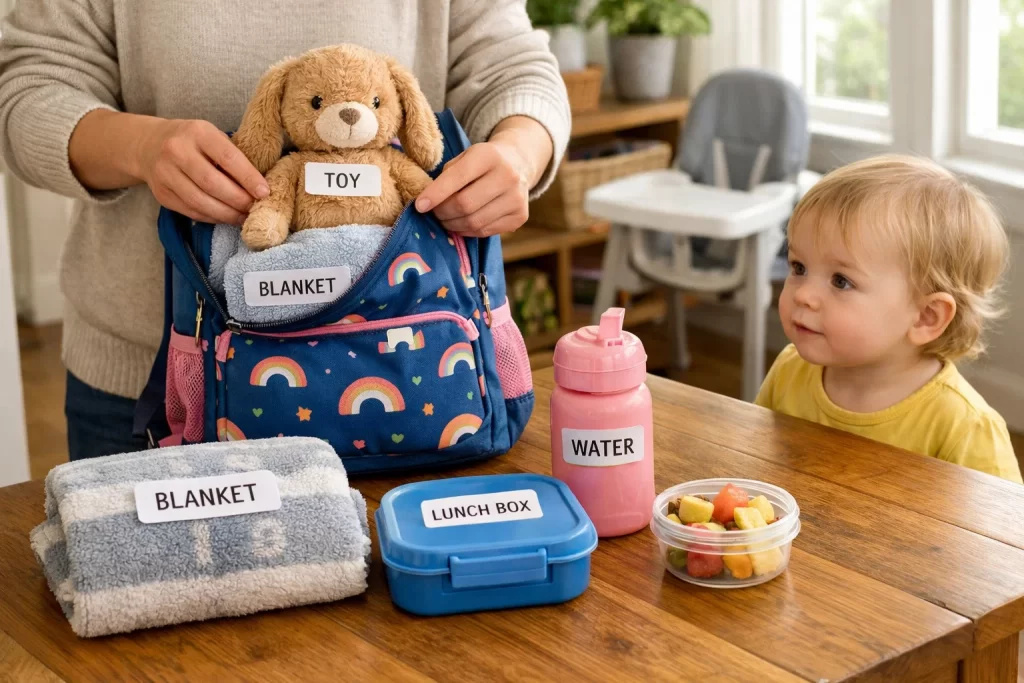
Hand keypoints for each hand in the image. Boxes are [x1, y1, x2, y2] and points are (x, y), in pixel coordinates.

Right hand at [133, 119, 269, 224]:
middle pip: (213, 183)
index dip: (248, 178)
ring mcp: (165, 173)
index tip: (264, 192)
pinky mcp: (161, 193)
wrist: (149, 144)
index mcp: (197, 132)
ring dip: (226, 214)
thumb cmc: (192, 141)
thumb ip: (232, 155)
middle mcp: (177, 150)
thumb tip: (259, 186)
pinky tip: (225, 217)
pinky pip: (191, 211)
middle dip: (238, 200)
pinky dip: (212, 218)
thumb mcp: (212, 136)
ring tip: (243, 217)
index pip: (227, 157)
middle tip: (255, 208)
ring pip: (200, 201)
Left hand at [414, 139, 530, 237]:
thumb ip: (447, 175)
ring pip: (474, 222)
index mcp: (489, 155)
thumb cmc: (482, 162)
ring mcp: (517, 198)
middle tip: (434, 213)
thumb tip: (426, 203)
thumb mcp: (465, 157)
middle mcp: (508, 176)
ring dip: (453, 225)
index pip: (457, 177)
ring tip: (446, 219)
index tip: (419, 206)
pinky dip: (467, 231)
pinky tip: (462, 223)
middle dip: (443, 212)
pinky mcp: (520, 216)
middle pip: (465, 204)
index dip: (435, 194)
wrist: (518, 163)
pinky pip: (485, 231)